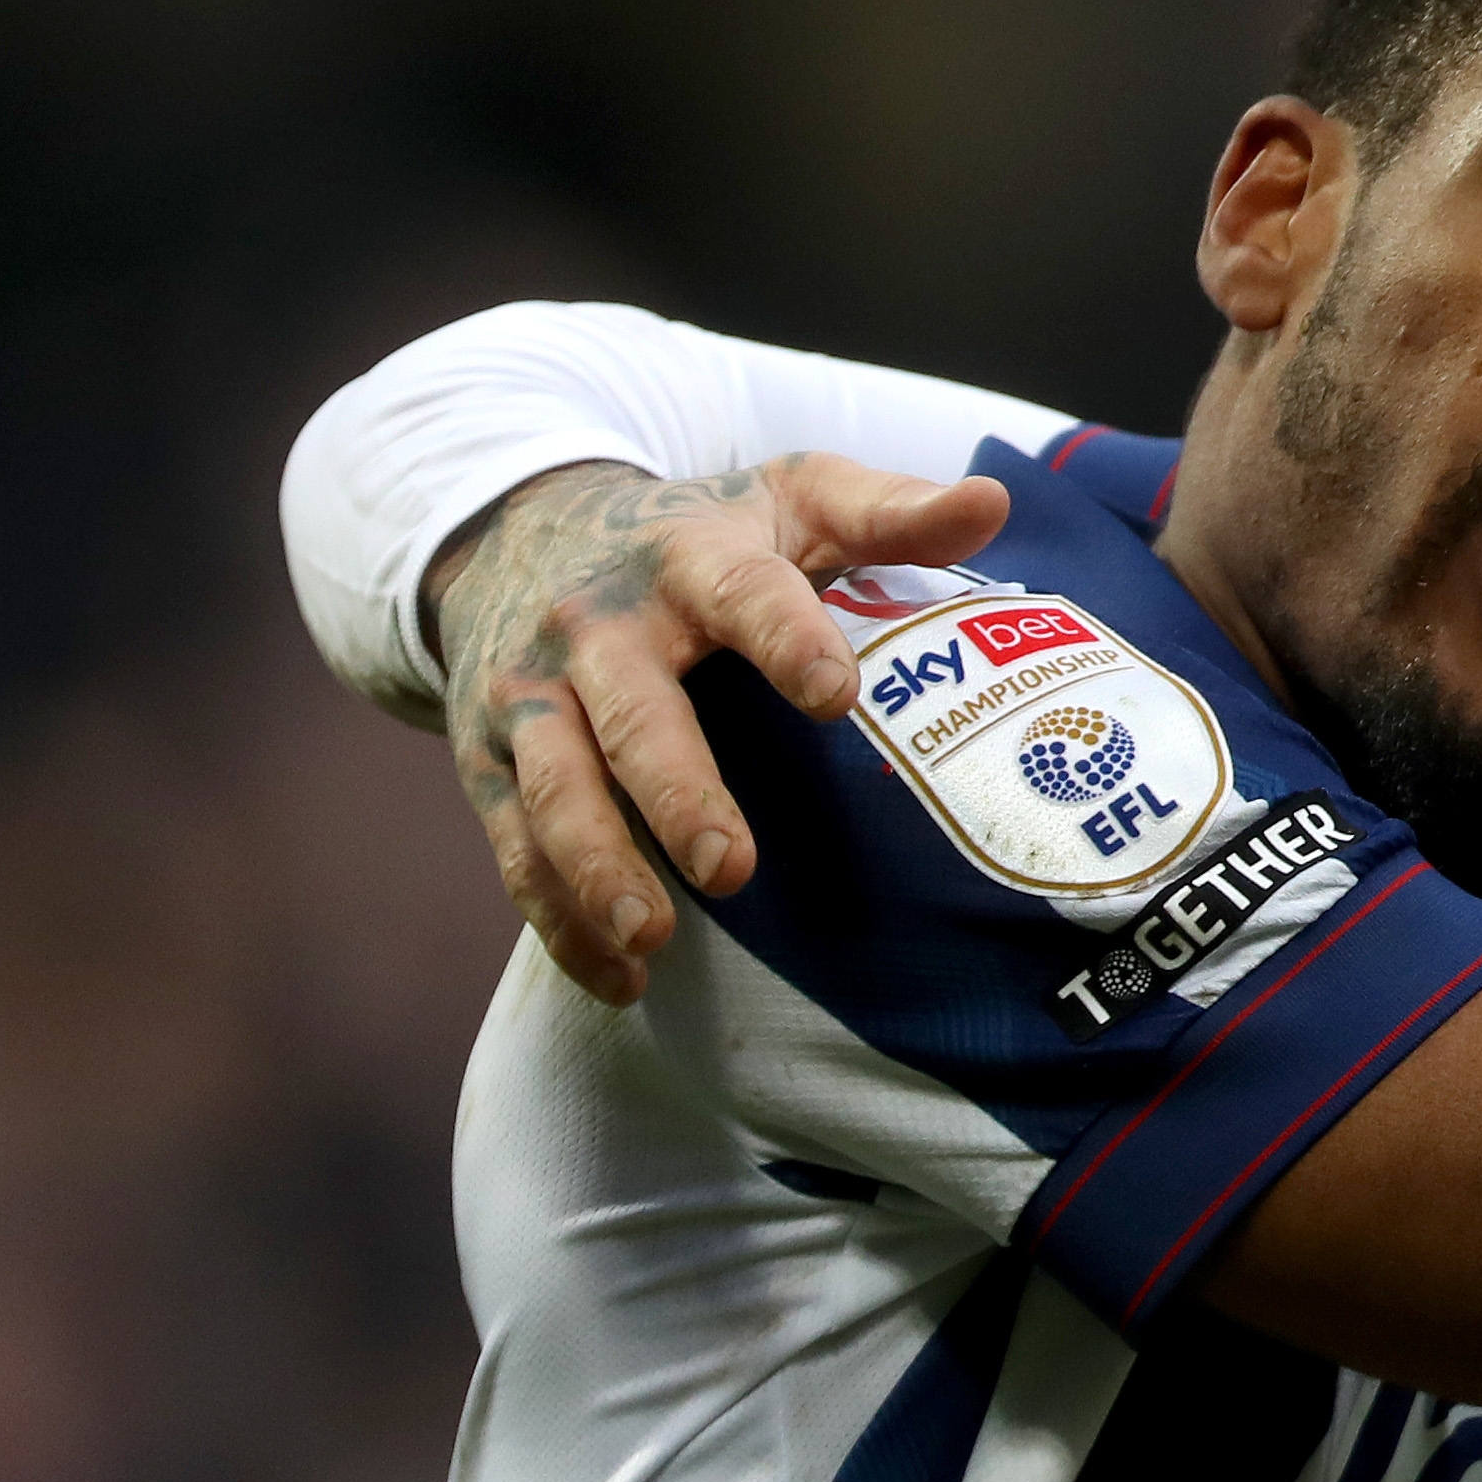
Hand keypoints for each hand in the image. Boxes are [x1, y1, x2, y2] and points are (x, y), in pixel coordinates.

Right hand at [424, 453, 1009, 1003]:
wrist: (517, 527)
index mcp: (685, 558)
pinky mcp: (491, 759)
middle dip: (676, 792)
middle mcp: (598, 628)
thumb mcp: (787, 500)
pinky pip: (516, 846)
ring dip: (596, 867)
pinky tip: (619, 981)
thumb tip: (991, 503)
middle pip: (632, 712)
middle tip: (731, 868)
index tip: (835, 694)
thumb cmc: (691, 533)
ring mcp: (533, 696)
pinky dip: (558, 919)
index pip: (739, 595)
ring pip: (556, 788)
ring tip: (651, 937)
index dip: (786, 639)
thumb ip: (887, 512)